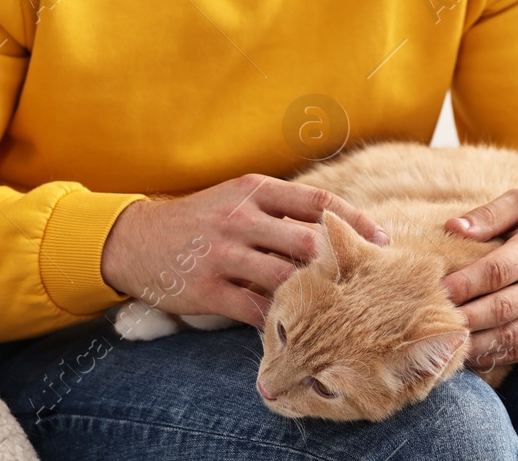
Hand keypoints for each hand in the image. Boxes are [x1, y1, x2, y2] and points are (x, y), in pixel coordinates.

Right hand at [100, 174, 388, 327]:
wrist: (135, 239)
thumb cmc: (201, 218)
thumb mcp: (239, 198)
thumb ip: (282, 209)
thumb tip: (338, 225)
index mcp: (256, 190)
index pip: (318, 202)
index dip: (355, 220)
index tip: (382, 238)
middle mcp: (241, 218)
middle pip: (308, 240)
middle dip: (341, 261)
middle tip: (368, 280)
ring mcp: (223, 254)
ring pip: (285, 276)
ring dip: (314, 294)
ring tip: (340, 309)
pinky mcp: (207, 288)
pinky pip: (255, 309)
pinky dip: (280, 321)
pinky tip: (297, 328)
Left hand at [439, 188, 517, 370]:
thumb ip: (490, 213)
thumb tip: (454, 228)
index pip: (497, 272)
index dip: (464, 284)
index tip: (435, 289)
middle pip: (498, 310)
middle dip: (461, 317)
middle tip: (427, 319)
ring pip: (505, 338)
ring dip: (469, 342)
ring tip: (437, 339)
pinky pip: (514, 353)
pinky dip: (485, 356)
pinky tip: (459, 352)